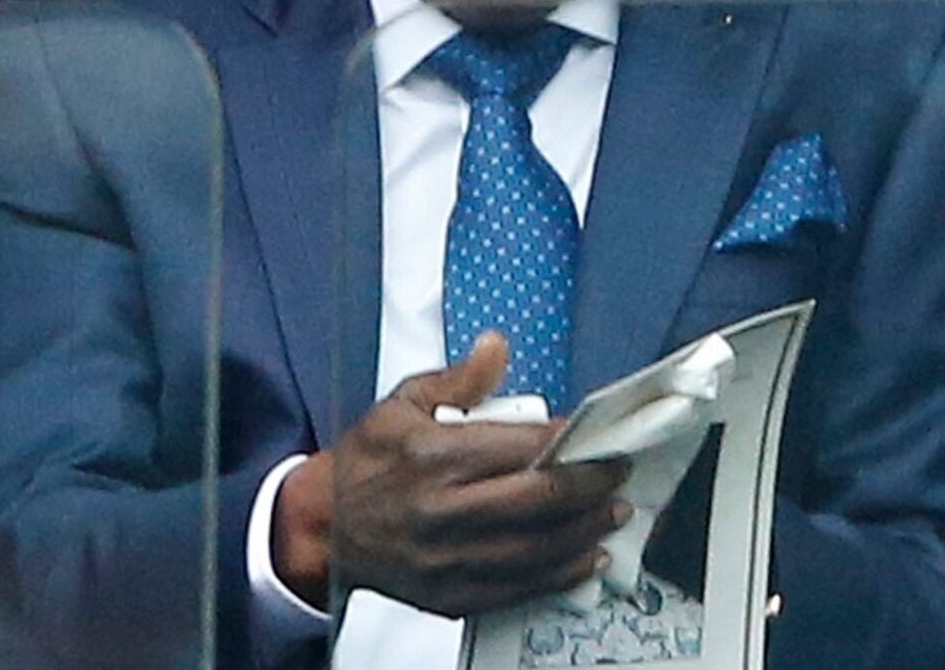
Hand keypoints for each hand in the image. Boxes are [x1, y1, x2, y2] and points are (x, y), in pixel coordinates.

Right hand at [316, 334, 628, 619]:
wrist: (325, 529)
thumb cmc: (366, 463)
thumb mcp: (401, 404)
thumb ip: (457, 378)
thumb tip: (496, 347)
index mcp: (432, 458)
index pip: (519, 448)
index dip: (568, 444)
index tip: (598, 436)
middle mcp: (441, 512)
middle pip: (535, 501)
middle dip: (588, 488)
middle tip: (620, 474)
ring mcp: (445, 561)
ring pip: (533, 551)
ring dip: (584, 532)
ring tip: (615, 514)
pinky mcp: (448, 596)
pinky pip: (515, 590)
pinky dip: (558, 576)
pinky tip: (586, 559)